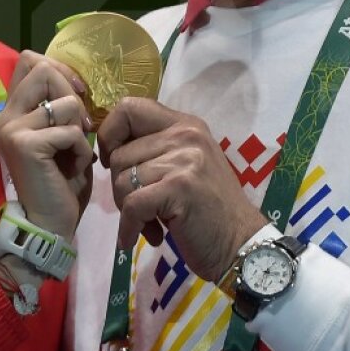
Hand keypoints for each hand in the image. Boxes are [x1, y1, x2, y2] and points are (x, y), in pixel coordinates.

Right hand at [0, 51, 93, 238]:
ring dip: (80, 128)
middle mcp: (7, 115)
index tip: (77, 93)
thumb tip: (77, 83)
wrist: (49, 225)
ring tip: (75, 152)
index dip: (60, 69)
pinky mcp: (25, 145)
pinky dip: (82, 150)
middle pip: (43, 69)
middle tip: (79, 127)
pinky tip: (75, 168)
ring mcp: (13, 129)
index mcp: (14, 110)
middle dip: (73, 95)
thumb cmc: (60, 183)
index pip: (30, 60)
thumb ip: (60, 108)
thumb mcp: (61, 136)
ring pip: (65, 103)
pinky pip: (70, 131)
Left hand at [98, 98, 267, 282]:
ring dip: (127, 210)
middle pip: (120, 154)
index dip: (110, 135)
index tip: (114, 162)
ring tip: (149, 223)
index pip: (129, 108)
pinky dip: (128, 228)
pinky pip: (131, 206)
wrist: (241, 242)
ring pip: (122, 181)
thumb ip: (155, 149)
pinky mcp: (179, 187)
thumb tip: (108, 148)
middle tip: (140, 207)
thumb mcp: (186, 165)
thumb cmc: (208, 209)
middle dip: (120, 187)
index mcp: (185, 124)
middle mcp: (186, 134)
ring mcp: (184, 159)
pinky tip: (136, 238)